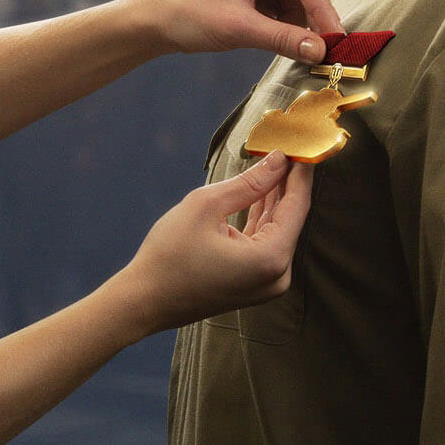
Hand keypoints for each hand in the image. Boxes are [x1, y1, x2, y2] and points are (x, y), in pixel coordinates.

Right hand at [107, 151, 313, 334]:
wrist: (144, 301)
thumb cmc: (169, 254)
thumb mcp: (207, 206)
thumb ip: (249, 182)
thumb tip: (278, 160)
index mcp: (270, 258)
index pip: (297, 205)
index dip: (299, 172)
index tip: (301, 143)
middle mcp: (277, 276)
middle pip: (290, 218)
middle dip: (286, 183)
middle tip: (284, 147)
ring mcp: (267, 284)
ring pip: (277, 230)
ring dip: (273, 198)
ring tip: (271, 163)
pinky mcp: (254, 285)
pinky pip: (265, 244)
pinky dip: (261, 219)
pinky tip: (259, 193)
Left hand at [140, 0, 343, 63]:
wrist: (162, 20)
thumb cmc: (190, 13)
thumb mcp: (238, 27)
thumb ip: (281, 38)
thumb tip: (319, 51)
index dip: (322, 11)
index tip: (339, 39)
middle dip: (315, 20)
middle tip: (331, 53)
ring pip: (301, 0)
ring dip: (303, 26)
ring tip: (308, 53)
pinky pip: (290, 7)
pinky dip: (292, 27)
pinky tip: (293, 45)